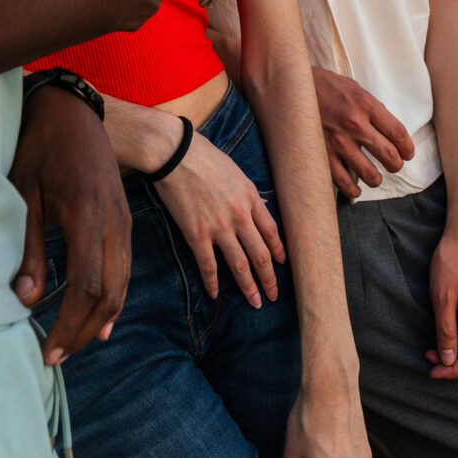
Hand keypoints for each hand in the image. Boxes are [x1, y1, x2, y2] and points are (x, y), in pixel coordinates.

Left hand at [10, 84, 131, 365]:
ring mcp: (123, 220)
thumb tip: (27, 300)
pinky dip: (113, 298)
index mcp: (88, 216)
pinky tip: (100, 320)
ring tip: (71, 343)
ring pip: (122, 284)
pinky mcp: (123, 218)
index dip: (68, 325)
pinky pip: (124, 267)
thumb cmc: (38, 147)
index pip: (86, 287)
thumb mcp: (23, 194)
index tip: (47, 350)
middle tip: (55, 356)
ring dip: (99, 319)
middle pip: (109, 294)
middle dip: (83, 331)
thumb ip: (29, 248)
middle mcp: (114, 222)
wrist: (71, 109)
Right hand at [151, 129, 286, 307]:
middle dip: (269, 277)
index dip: (278, 251)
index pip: (271, 231)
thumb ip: (248, 193)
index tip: (282, 264)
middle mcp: (239, 215)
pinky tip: (215, 294)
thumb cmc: (203, 156)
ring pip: (239, 264)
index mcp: (250, 198)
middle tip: (274, 295)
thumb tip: (259, 207)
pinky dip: (212, 282)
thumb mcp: (235, 172)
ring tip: (255, 302)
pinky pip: (208, 265)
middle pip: (260, 253)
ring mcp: (219, 227)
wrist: (175, 154)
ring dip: (248, 286)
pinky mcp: (196, 234)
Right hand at [313, 68, 413, 197]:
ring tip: (375, 178)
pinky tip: (355, 189)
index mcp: (366, 104)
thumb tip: (387, 129)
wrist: (291, 87)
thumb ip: (371, 108)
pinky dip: (353, 190)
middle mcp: (355, 124)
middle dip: (396, 165)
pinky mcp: (322, 154)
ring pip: (369, 173)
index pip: (398, 133)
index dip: (407, 147)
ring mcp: (338, 142)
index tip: (408, 153)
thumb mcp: (353, 88)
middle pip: (388, 155)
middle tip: (394, 166)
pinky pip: (343, 181)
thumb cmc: (324, 85)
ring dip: (376, 179)